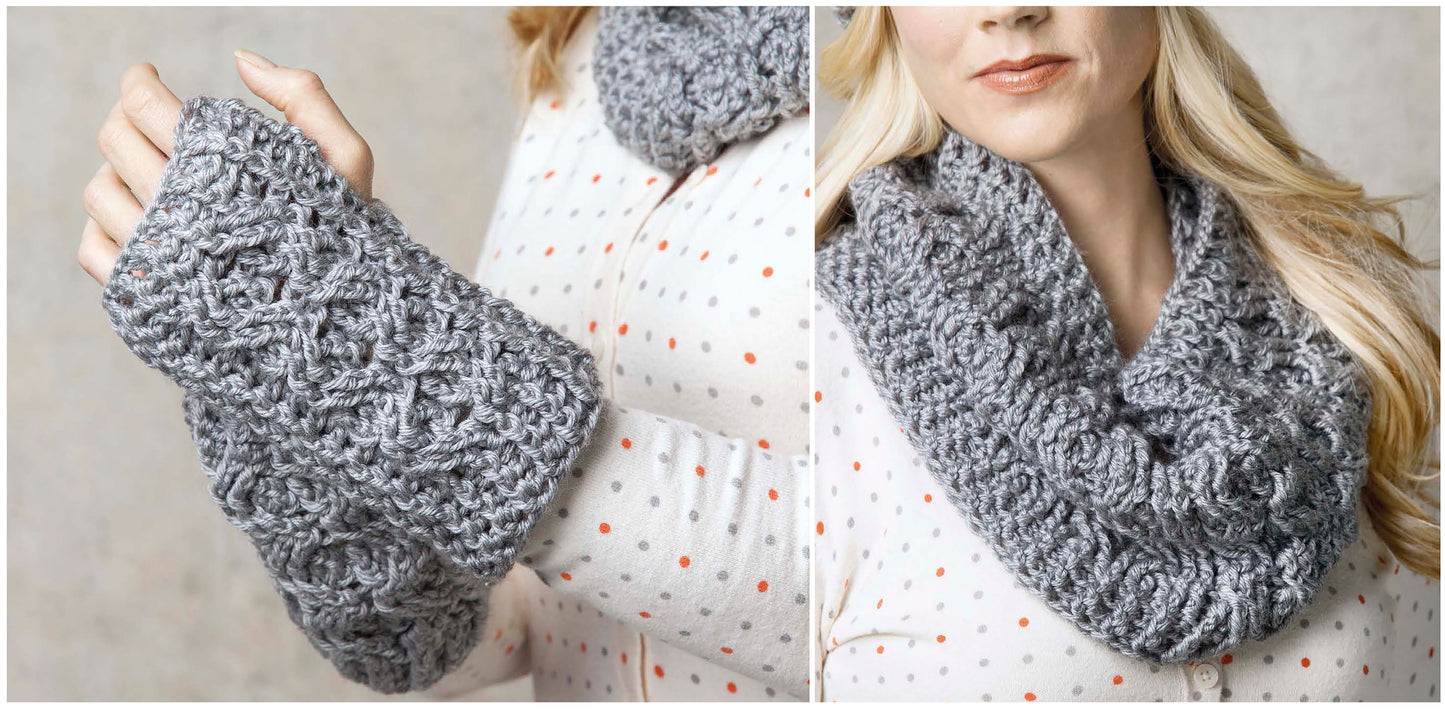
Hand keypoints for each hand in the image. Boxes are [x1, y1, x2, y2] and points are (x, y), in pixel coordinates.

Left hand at [78, 50, 374, 284]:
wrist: (329, 331)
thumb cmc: (342, 240)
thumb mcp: (346, 160)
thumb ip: (303, 96)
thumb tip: (242, 59)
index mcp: (218, 169)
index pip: (145, 104)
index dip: (140, 81)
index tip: (146, 77)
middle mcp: (175, 209)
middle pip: (114, 140)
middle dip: (124, 117)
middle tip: (144, 119)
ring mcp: (153, 255)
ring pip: (98, 191)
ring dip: (115, 171)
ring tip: (146, 173)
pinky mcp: (141, 294)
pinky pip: (93, 248)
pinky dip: (105, 227)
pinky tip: (139, 222)